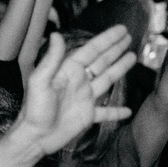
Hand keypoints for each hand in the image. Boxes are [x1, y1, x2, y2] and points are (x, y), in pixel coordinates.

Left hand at [16, 25, 136, 155]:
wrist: (35, 137)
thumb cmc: (34, 110)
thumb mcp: (40, 82)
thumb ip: (51, 59)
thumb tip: (56, 34)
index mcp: (68, 71)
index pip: (91, 51)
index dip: (107, 40)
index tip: (121, 29)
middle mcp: (78, 82)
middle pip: (101, 61)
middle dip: (115, 49)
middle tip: (129, 37)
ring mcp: (84, 98)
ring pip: (106, 80)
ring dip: (119, 69)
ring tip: (133, 57)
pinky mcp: (87, 116)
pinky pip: (106, 112)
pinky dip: (116, 112)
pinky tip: (128, 110)